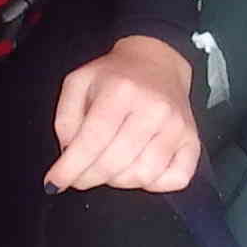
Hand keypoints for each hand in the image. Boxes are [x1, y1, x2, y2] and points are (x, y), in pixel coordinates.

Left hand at [48, 35, 202, 193]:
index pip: (93, 140)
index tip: (54, 183)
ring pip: (142, 175)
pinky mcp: (192, 141)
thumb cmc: (113, 77)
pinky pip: (175, 180)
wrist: (158, 62)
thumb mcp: (78, 84)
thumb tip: (69, 157)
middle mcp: (154, 108)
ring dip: (118, 181)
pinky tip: (139, 169)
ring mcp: (177, 126)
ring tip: (110, 166)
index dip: (71, 168)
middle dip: (89, 177)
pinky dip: (153, 184)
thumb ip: (66, 119)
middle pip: (115, 163)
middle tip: (80, 176)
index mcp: (121, 90)